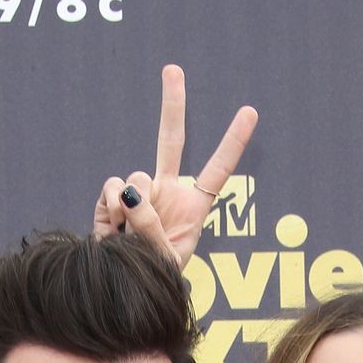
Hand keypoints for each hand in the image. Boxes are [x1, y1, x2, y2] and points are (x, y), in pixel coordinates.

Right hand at [93, 64, 257, 266]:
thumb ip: (152, 228)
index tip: (250, 112)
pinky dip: (111, 207)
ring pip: (136, 176)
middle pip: (170, 140)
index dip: (232, 142)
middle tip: (172, 69)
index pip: (217, 171)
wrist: (123, 292)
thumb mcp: (164, 261)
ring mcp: (140, 193)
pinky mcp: (115, 200)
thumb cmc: (153, 282)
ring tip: (129, 237)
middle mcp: (167, 193)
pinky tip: (112, 231)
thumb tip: (132, 192)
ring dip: (132, 207)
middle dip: (172, 104)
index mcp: (193, 208)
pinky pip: (112, 189)